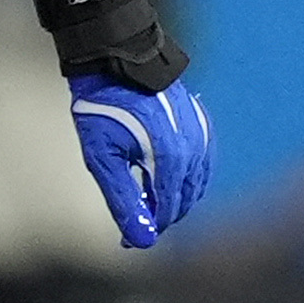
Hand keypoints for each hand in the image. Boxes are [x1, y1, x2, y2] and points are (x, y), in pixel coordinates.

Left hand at [70, 73, 212, 248]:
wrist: (116, 61)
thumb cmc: (102, 108)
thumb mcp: (103, 159)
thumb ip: (124, 201)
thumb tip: (140, 240)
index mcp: (170, 159)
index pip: (166, 212)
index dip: (147, 230)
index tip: (127, 241)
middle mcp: (193, 149)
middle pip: (183, 201)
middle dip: (159, 216)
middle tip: (134, 223)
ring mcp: (201, 135)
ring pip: (195, 185)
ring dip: (173, 199)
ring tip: (145, 200)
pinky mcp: (201, 124)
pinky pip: (201, 164)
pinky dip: (186, 180)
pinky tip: (165, 182)